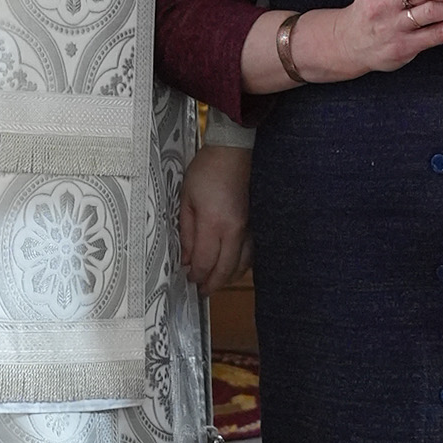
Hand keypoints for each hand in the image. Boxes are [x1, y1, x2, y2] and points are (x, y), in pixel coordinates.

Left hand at [179, 138, 250, 292]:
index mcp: (214, 223)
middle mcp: (235, 231)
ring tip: (216, 281)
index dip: (195, 275)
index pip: (204, 262)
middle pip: (226, 270)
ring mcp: (250, 229)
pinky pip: (251, 254)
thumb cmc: (207, 171)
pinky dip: (242, 265)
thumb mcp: (186, 199)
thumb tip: (185, 259)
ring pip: (242, 265)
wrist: (234, 151)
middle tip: (202, 291)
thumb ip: (185, 232)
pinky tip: (233, 266)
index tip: (188, 278)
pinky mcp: (257, 224)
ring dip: (228, 278)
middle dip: (212, 284)